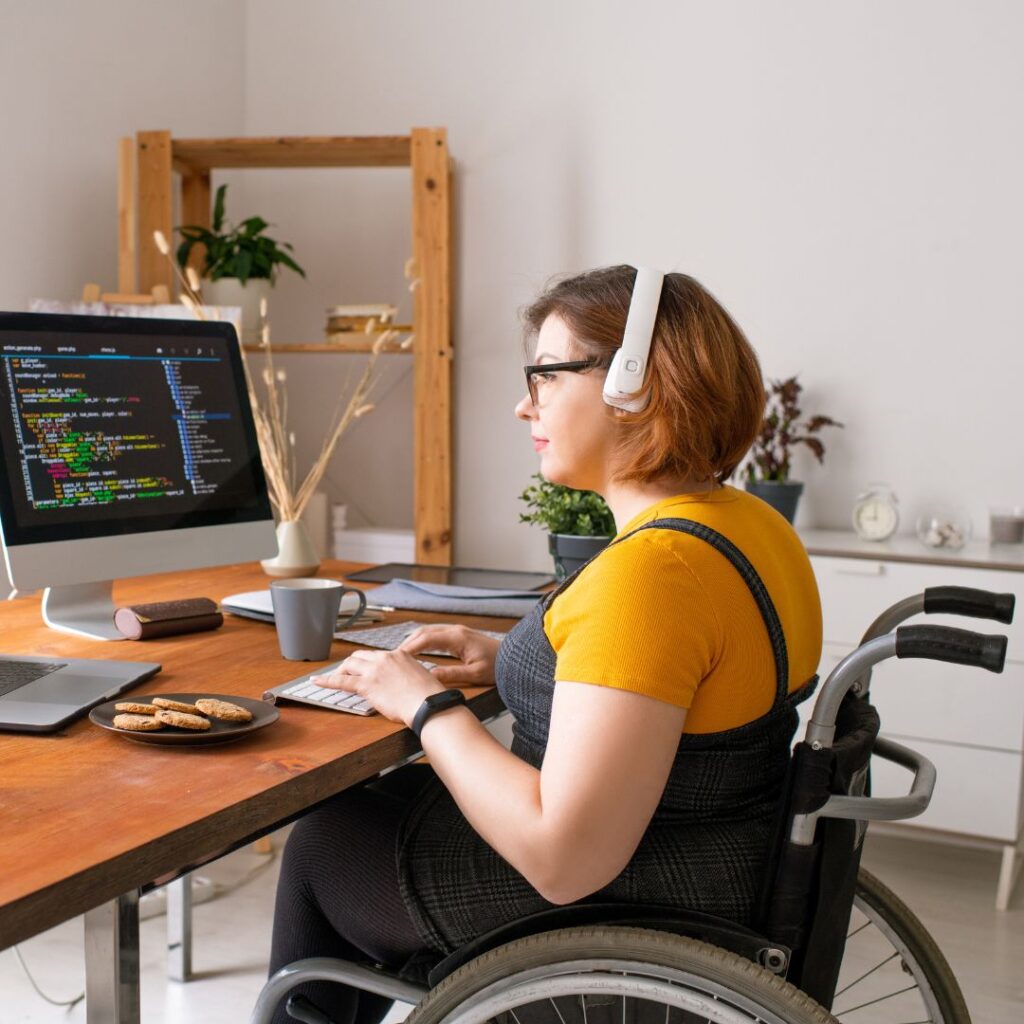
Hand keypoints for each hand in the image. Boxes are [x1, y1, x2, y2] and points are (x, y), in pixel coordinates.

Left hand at [320, 650, 442, 726]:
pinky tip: (316, 681)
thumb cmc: (428, 696)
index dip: (368, 664)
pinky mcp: (367, 685)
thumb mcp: (419, 677)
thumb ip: (406, 676)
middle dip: (351, 664)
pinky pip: (342, 680)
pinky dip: (327, 680)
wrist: (428, 704)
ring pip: (350, 664)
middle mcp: (385, 658)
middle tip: (347, 674)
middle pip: (360, 656)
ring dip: (341, 670)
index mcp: (399, 654)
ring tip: (334, 678)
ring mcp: (374, 670)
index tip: (365, 670)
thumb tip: (401, 685)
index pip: (377, 655)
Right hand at [398, 625, 500, 685]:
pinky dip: (423, 641)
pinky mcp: (459, 636)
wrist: (513, 659)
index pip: (427, 638)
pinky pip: (436, 635)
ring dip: (415, 640)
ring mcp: (458, 631)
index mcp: (458, 638)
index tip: (397, 656)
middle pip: (425, 631)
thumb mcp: (474, 674)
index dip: (410, 646)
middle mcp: (456, 631)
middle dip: (408, 642)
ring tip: (401, 654)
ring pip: (429, 631)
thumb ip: (451, 674)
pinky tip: (417, 650)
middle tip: (394, 656)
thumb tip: (429, 677)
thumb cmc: (497, 666)